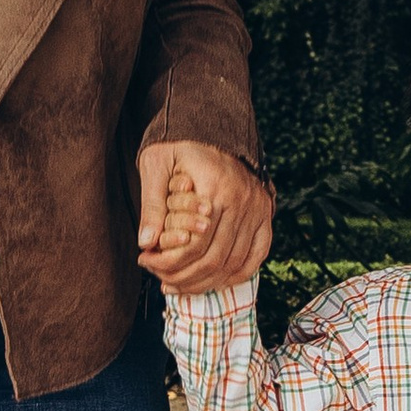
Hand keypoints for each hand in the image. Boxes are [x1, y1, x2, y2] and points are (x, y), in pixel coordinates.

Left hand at [136, 139, 272, 295]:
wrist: (212, 124)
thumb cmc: (180, 144)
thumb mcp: (156, 164)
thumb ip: (152, 204)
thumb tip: (145, 243)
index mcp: (215, 188)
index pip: (193, 244)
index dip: (167, 262)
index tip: (145, 262)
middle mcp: (243, 201)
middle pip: (214, 259)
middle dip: (183, 277)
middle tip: (159, 279)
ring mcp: (258, 209)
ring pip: (234, 264)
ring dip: (206, 283)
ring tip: (179, 286)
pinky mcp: (265, 214)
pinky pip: (256, 256)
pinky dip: (236, 275)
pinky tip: (213, 281)